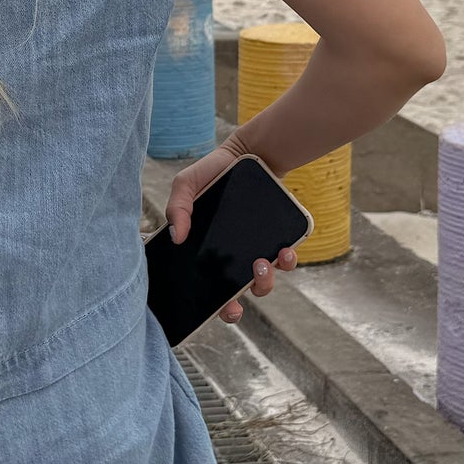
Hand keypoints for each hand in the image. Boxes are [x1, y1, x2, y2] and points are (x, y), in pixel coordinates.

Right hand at [164, 137, 299, 323]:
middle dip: (232, 309)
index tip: (206, 308)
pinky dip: (287, 261)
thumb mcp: (186, 184)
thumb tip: (176, 238)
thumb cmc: (212, 172)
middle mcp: (231, 258)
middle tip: (234, 303)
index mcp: (206, 252)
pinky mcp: (278, 242)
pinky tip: (284, 251)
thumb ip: (178, 208)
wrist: (249, 154)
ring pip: (261, 283)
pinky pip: (285, 261)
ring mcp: (255, 252)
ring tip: (260, 264)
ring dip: (262, 283)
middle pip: (231, 296)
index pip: (203, 287)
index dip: (204, 305)